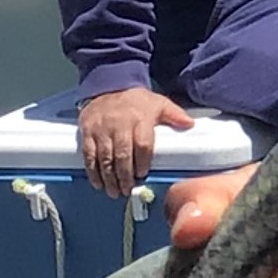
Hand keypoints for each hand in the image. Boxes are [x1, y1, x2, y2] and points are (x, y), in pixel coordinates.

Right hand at [78, 88, 194, 195]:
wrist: (108, 85)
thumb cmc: (136, 101)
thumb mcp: (158, 103)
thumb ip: (174, 114)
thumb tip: (190, 124)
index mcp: (140, 118)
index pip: (143, 144)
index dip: (143, 162)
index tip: (143, 175)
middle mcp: (119, 124)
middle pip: (122, 155)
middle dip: (125, 176)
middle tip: (128, 190)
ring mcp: (101, 129)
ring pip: (105, 158)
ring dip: (109, 178)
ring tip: (115, 192)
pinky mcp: (87, 132)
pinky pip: (89, 155)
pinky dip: (93, 172)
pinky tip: (99, 184)